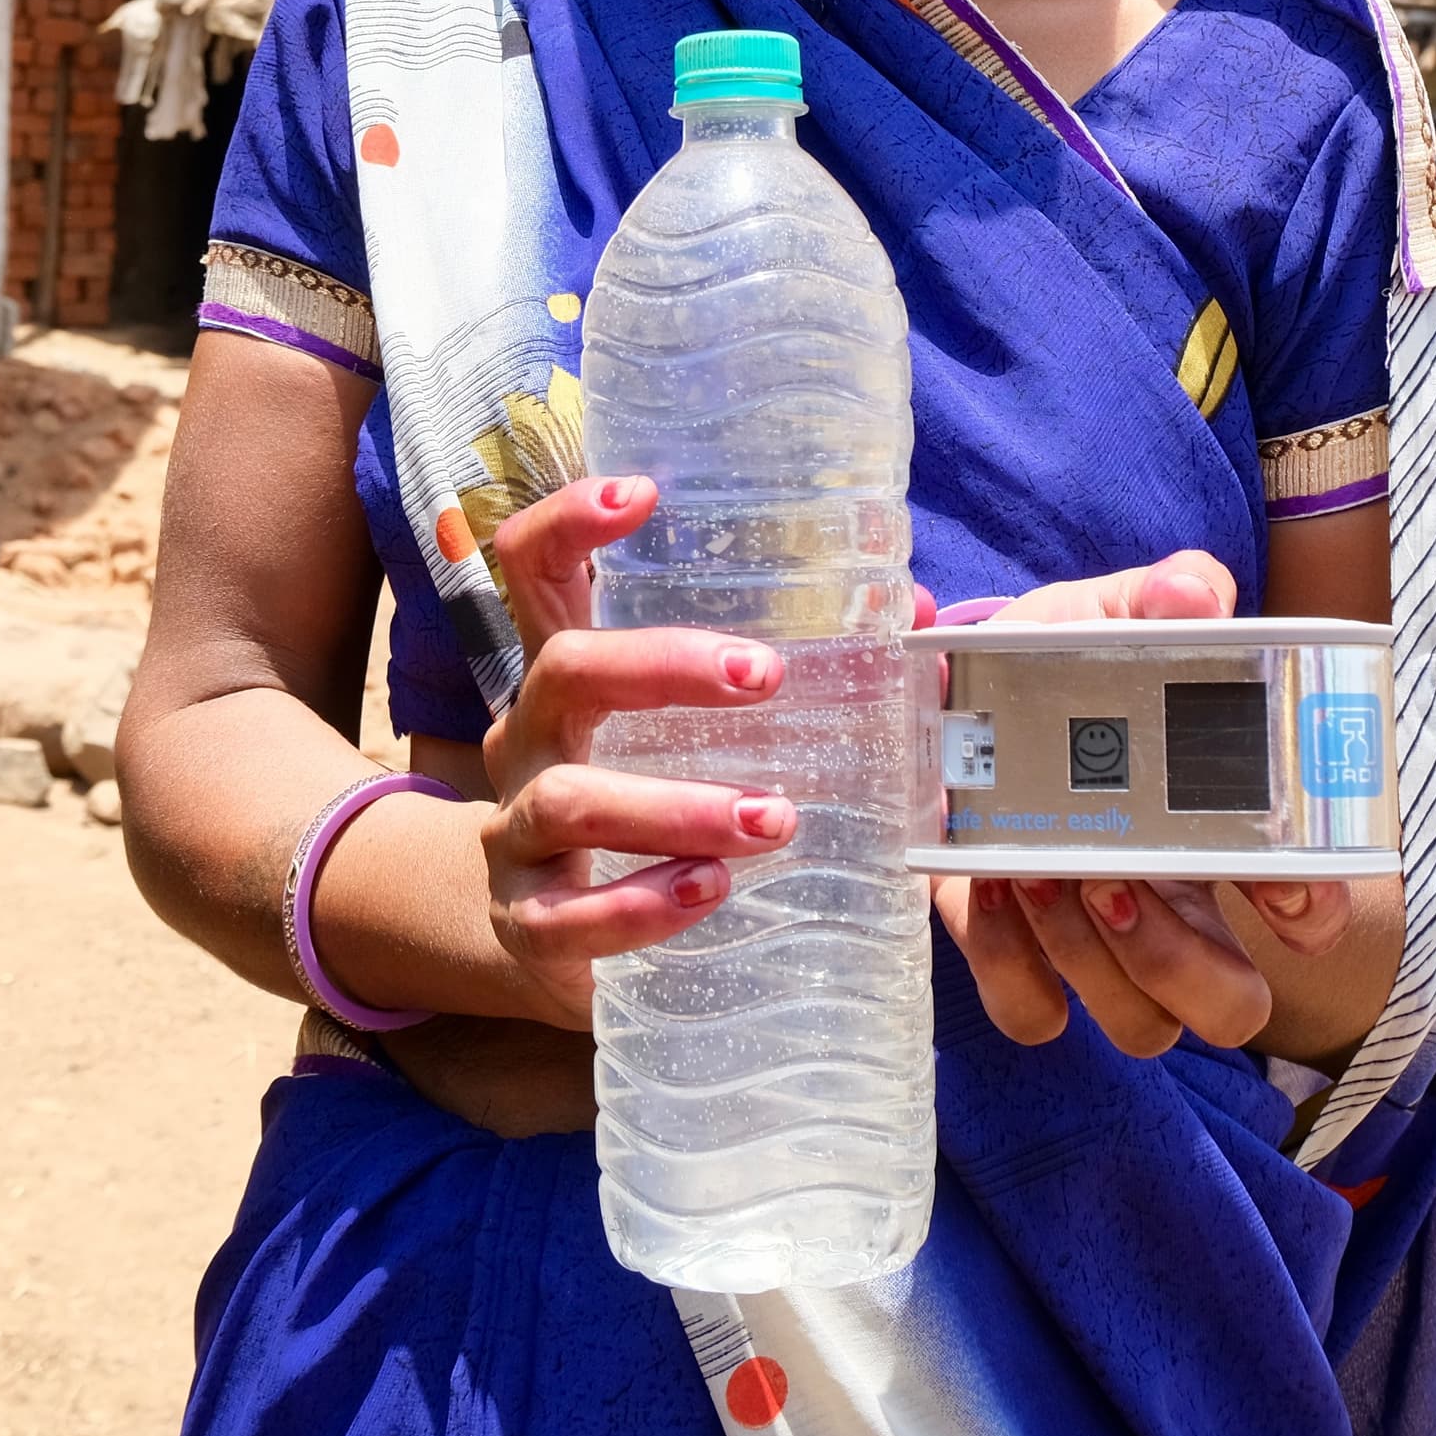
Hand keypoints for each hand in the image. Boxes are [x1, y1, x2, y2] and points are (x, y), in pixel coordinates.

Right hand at [471, 474, 790, 1029]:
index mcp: (564, 675)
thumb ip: (781, 677)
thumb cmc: (638, 809)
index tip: (641, 495)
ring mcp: (515, 831)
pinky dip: (640, 905)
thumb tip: (920, 612)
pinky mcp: (526, 921)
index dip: (569, 520)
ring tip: (771, 818)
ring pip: (569, 799)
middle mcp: (525, 737)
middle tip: (764, 675)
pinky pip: (567, 913)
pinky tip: (709, 890)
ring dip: (674, 806)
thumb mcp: (681, 735)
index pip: (533, 568)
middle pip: (563, 669)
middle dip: (662, 665)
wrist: (540, 939)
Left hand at [929, 552, 1357, 1058]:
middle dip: (1176, 956)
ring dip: (1087, 957)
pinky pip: (1034, 1015)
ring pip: (1139, 1023)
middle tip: (1114, 877)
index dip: (1311, 911)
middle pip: (1232, 1006)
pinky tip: (988, 888)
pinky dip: (1012, 966)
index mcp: (1223, 834)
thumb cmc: (1068, 666)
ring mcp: (1102, 944)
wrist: (968, 696)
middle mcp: (1178, 908)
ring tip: (1035, 870)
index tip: (1275, 883)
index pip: (1311, 909)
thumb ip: (1167, 594)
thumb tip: (1190, 595)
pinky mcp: (1021, 957)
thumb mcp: (1113, 616)